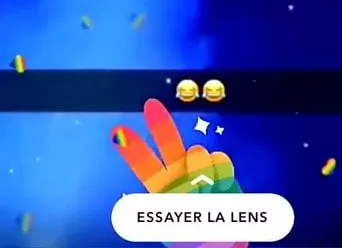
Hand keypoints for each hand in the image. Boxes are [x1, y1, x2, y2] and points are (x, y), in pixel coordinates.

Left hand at [111, 98, 247, 247]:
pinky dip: (222, 172)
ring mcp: (201, 172)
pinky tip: (221, 188)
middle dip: (160, 125)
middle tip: (151, 106)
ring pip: (198, 153)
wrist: (224, 243)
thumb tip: (194, 179)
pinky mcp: (222, 173)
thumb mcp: (179, 230)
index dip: (132, 149)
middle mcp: (180, 176)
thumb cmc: (195, 240)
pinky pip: (221, 160)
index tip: (118, 133)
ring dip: (202, 170)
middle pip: (168, 144)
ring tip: (206, 192)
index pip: (144, 166)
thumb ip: (183, 205)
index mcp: (163, 191)